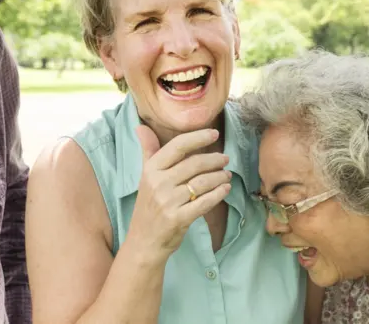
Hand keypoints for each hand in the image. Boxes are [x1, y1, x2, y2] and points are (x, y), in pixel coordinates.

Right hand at [128, 125, 231, 260]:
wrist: (143, 242)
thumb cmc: (148, 206)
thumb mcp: (145, 177)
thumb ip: (148, 151)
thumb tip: (141, 126)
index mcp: (151, 170)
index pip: (178, 146)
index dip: (198, 138)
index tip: (214, 133)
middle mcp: (158, 183)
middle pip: (195, 163)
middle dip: (215, 159)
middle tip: (225, 158)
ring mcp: (168, 202)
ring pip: (203, 182)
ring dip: (220, 176)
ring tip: (227, 174)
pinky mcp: (178, 218)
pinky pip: (205, 202)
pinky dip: (219, 193)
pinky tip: (225, 189)